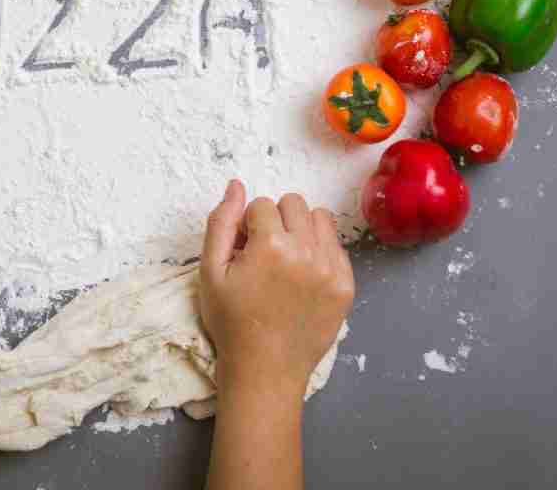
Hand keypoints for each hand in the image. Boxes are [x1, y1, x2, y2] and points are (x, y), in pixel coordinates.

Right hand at [200, 180, 354, 398]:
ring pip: (320, 218)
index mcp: (270, 244)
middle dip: (276, 221)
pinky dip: (319, 252)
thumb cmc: (232, 322)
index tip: (245, 252)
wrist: (265, 370)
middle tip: (265, 254)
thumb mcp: (211, 271)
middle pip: (294, 203)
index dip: (248, 226)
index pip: (261, 204)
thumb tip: (236, 185)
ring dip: (301, 230)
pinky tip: (303, 277)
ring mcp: (331, 268)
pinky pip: (337, 246)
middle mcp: (306, 251)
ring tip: (287, 260)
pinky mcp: (346, 285)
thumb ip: (221, 222)